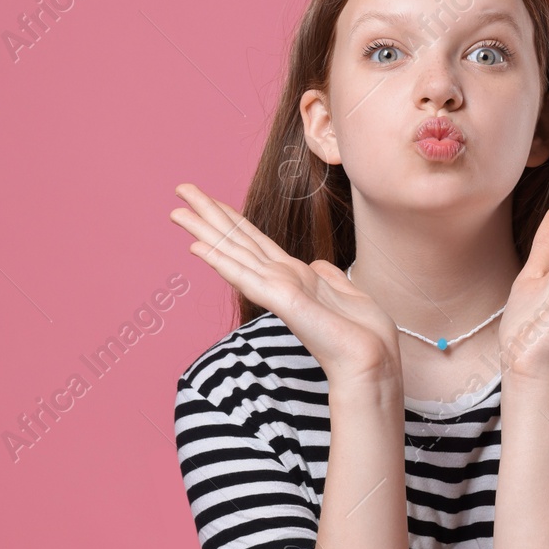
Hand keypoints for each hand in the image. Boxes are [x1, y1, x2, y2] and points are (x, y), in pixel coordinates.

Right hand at [169, 183, 401, 380]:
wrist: (373, 360)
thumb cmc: (363, 334)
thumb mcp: (347, 293)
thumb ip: (328, 276)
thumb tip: (319, 265)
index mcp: (293, 276)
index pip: (254, 240)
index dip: (230, 217)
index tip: (208, 198)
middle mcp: (279, 280)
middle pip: (236, 240)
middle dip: (207, 215)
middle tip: (180, 189)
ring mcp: (277, 291)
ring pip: (233, 253)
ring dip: (204, 232)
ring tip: (176, 212)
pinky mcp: (282, 301)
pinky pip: (245, 276)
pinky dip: (221, 262)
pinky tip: (197, 248)